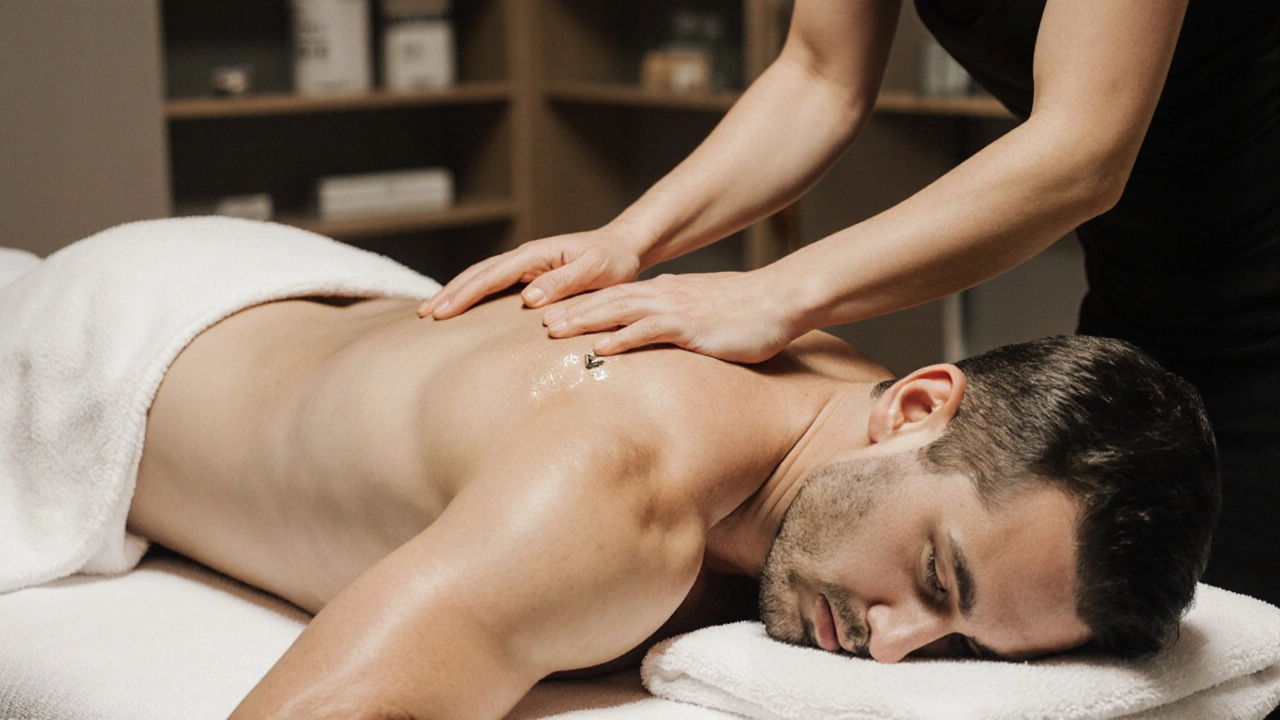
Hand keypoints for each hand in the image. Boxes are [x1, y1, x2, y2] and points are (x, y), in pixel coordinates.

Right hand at [419, 228, 642, 318]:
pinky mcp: (529, 275)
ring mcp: (525, 266)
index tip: (442, 311)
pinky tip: (461, 306)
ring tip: (432, 311)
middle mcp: (525, 257)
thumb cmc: (612, 261)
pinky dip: (473, 293)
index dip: (465, 294)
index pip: (491, 276)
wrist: (623, 247)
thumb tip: (528, 298)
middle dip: (450, 293)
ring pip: (481, 277)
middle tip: (424, 316)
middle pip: (478, 274)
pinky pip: (493, 284)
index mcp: (535, 255)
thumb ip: (564, 282)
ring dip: (456, 293)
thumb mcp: (595, 271)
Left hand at [542, 270, 798, 363]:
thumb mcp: (705, 316)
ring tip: (553, 331)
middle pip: (607, 300)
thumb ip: (679, 323)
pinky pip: (649, 331)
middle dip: (570, 310)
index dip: (582, 304)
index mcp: (666, 293)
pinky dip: (622, 338)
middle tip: (538, 321)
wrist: (780, 301)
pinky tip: (600, 346)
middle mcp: (665, 296)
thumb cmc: (748, 314)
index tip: (553, 314)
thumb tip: (660, 336)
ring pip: (619, 311)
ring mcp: (676, 309)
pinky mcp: (690, 326)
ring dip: (584, 320)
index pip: (615, 296)